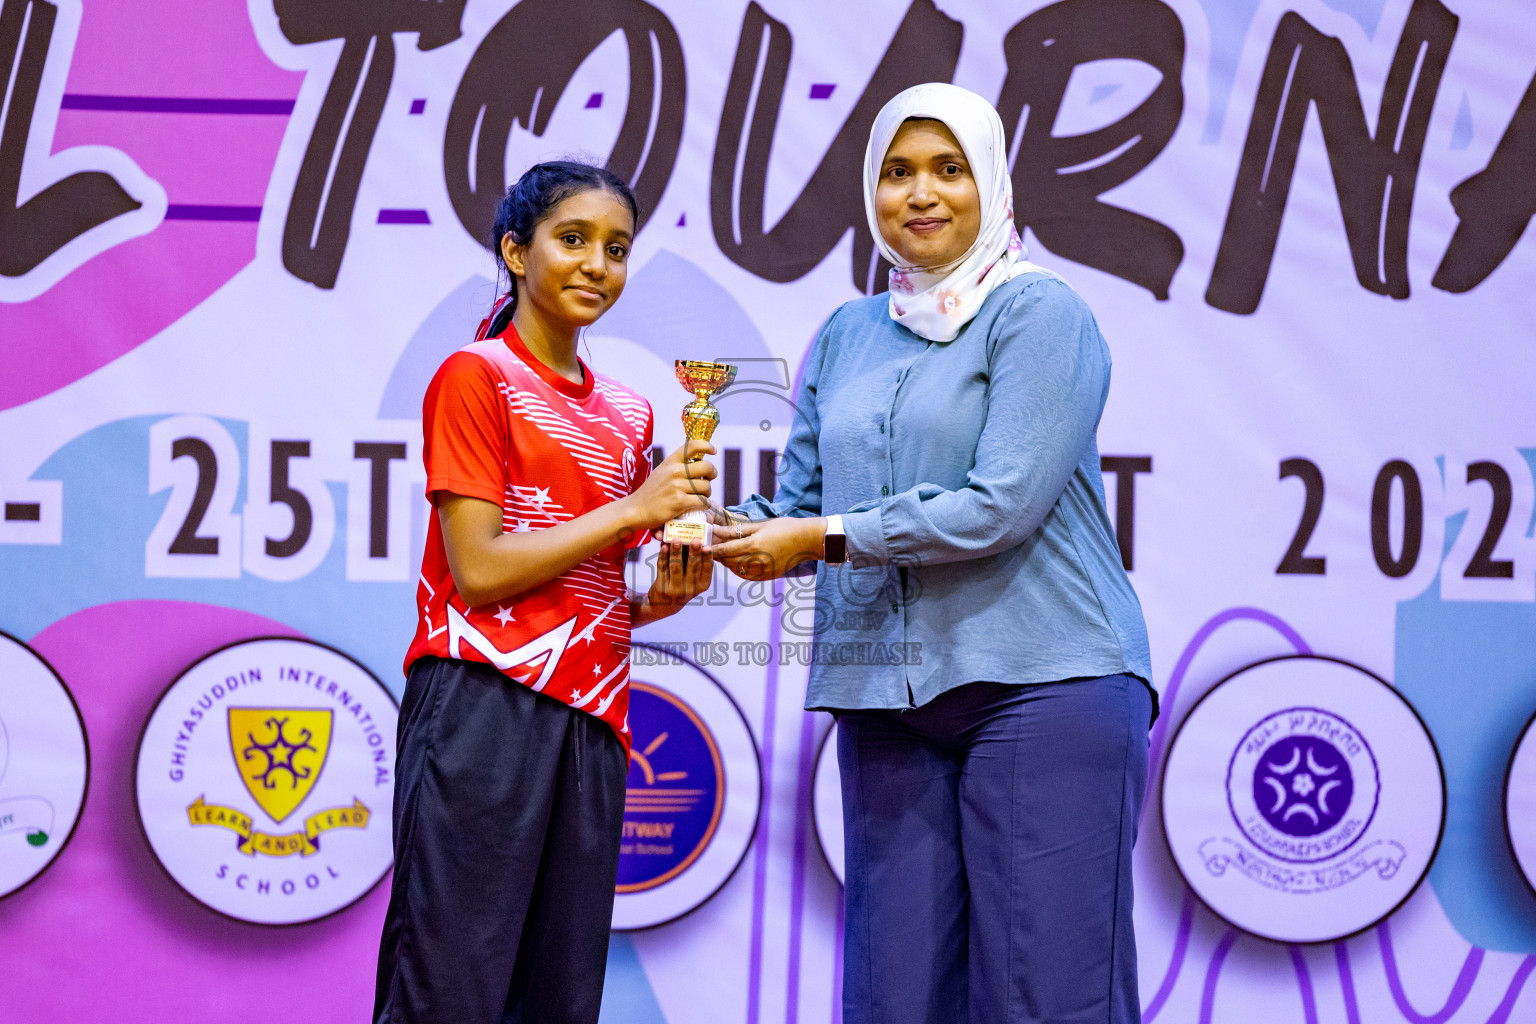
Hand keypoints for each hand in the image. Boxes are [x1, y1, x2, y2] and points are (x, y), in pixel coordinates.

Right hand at [625, 441, 715, 529]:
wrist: (636, 509)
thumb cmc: (650, 492)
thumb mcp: (661, 472)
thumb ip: (677, 466)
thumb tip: (698, 463)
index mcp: (671, 461)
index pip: (692, 446)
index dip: (707, 446)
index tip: (713, 451)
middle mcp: (675, 471)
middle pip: (706, 467)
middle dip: (712, 474)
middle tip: (708, 480)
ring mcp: (677, 486)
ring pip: (706, 487)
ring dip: (707, 493)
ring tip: (701, 496)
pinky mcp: (679, 502)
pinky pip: (702, 502)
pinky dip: (704, 505)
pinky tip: (699, 506)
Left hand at [640, 541, 713, 619]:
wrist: (665, 604)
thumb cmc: (682, 584)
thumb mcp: (692, 578)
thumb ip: (694, 561)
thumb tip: (691, 538)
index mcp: (703, 585)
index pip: (707, 569)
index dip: (707, 558)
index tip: (707, 547)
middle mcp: (691, 589)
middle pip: (693, 567)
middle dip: (694, 553)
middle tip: (695, 540)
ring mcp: (675, 590)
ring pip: (676, 567)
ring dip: (676, 552)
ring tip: (676, 540)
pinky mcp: (662, 588)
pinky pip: (663, 568)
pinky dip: (663, 556)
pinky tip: (663, 547)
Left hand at [707, 517, 825, 580]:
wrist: (807, 540)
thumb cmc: (784, 527)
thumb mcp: (759, 525)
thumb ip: (736, 530)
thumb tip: (717, 529)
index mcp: (754, 545)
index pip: (726, 550)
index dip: (712, 549)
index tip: (702, 546)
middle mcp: (757, 560)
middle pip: (729, 562)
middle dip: (718, 556)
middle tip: (710, 550)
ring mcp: (763, 571)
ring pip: (737, 571)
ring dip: (727, 564)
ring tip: (723, 555)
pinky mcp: (769, 576)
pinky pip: (747, 577)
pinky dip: (739, 571)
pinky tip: (737, 563)